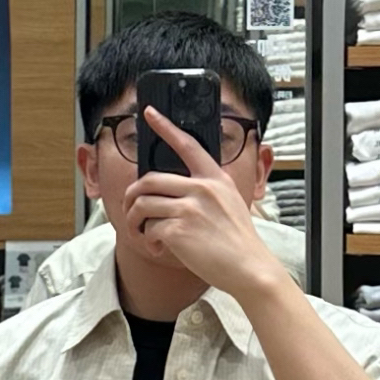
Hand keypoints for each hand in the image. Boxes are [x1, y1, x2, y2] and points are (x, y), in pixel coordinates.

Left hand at [120, 107, 290, 300]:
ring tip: (141, 232)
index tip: (149, 113)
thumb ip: (210, 190)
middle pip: (149, 179)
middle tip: (130, 207)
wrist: (249, 267)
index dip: (165, 126)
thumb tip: (183, 189)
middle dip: (132, 195)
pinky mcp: (179, 230)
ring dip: (135, 220)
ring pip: (143, 204)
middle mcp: (201, 188)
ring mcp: (189, 208)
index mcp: (215, 178)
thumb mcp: (231, 202)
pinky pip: (150, 229)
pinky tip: (158, 248)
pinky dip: (148, 241)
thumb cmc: (239, 241)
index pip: (186, 144)